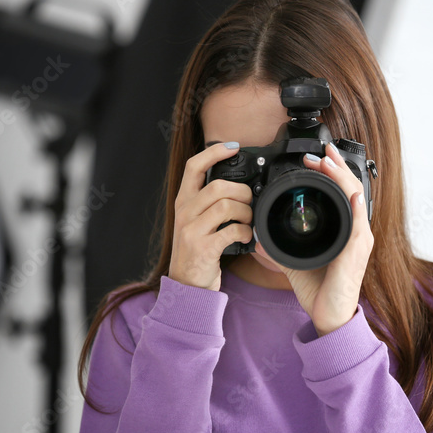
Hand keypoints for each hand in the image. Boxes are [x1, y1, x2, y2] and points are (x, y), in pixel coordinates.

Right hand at [168, 142, 254, 291]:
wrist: (186, 284)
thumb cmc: (197, 250)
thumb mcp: (195, 221)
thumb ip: (209, 203)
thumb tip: (239, 186)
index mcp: (183, 202)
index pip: (193, 166)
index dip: (214, 152)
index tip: (232, 148)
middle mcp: (184, 212)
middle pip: (217, 186)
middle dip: (242, 191)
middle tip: (249, 202)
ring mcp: (191, 230)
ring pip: (225, 206)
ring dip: (245, 212)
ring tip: (247, 221)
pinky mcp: (203, 248)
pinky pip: (231, 230)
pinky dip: (245, 232)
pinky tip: (246, 237)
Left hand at [262, 142, 373, 335]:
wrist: (327, 315)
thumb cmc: (319, 290)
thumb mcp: (294, 261)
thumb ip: (279, 248)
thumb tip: (258, 238)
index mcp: (343, 231)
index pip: (341, 193)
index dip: (332, 173)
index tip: (317, 158)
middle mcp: (355, 233)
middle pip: (352, 189)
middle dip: (337, 167)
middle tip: (322, 152)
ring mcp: (358, 242)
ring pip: (356, 201)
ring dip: (344, 180)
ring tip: (330, 163)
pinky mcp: (355, 254)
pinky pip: (358, 226)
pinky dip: (356, 208)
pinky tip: (353, 194)